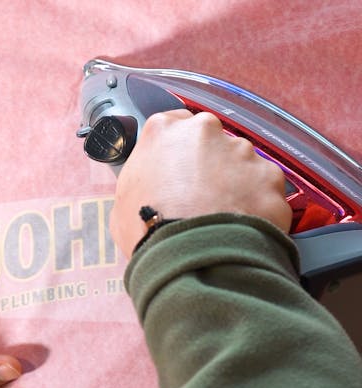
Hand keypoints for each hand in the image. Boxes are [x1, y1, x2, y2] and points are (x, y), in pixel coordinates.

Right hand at [110, 110, 291, 256]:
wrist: (188, 258)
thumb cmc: (147, 231)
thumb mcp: (122, 202)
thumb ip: (142, 180)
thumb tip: (151, 189)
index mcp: (164, 131)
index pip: (174, 125)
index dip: (178, 152)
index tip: (180, 171)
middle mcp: (205, 131)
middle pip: (211, 142)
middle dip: (209, 165)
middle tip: (201, 199)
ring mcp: (242, 151)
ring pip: (241, 164)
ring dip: (235, 185)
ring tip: (223, 218)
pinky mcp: (270, 176)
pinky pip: (264, 189)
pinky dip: (257, 205)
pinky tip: (243, 227)